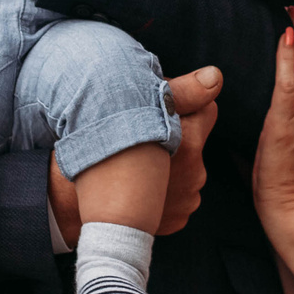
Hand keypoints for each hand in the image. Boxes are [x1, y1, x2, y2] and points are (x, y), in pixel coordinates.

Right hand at [49, 66, 221, 245]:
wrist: (79, 205)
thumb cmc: (102, 148)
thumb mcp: (135, 111)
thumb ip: (181, 91)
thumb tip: (215, 75)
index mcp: (188, 145)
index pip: (208, 111)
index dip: (189, 104)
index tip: (168, 106)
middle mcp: (194, 175)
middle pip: (194, 141)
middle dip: (178, 135)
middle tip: (145, 134)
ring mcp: (188, 200)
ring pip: (187, 169)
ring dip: (171, 164)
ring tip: (138, 161)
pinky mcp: (179, 218)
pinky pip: (178, 196)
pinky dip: (165, 190)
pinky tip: (139, 186)